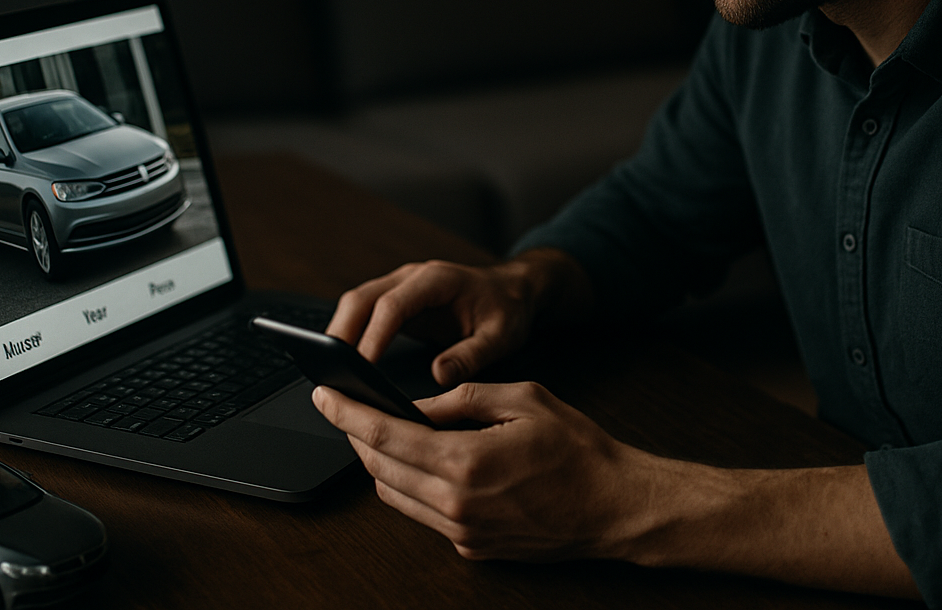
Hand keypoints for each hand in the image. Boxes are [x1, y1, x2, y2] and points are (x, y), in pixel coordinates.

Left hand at [313, 382, 919, 596]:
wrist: (617, 506)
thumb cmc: (579, 450)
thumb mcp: (522, 398)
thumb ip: (462, 397)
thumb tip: (417, 404)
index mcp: (466, 462)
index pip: (384, 436)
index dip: (346, 412)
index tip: (324, 393)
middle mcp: (457, 505)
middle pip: (379, 470)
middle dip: (356, 436)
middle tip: (346, 406)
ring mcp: (463, 533)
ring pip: (394, 496)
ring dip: (379, 464)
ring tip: (377, 431)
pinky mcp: (472, 549)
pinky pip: (422, 515)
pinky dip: (409, 485)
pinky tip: (418, 462)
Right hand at [327, 251, 588, 386]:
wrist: (513, 290)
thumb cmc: (507, 309)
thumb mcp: (501, 335)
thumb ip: (472, 354)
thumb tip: (439, 375)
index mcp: (437, 280)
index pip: (392, 305)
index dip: (373, 336)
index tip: (360, 367)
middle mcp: (412, 278)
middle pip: (360, 299)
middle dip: (341, 334)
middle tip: (330, 373)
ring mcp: (400, 287)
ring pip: (355, 304)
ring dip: (340, 334)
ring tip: (330, 372)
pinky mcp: (396, 302)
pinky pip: (363, 314)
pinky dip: (349, 335)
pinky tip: (343, 363)